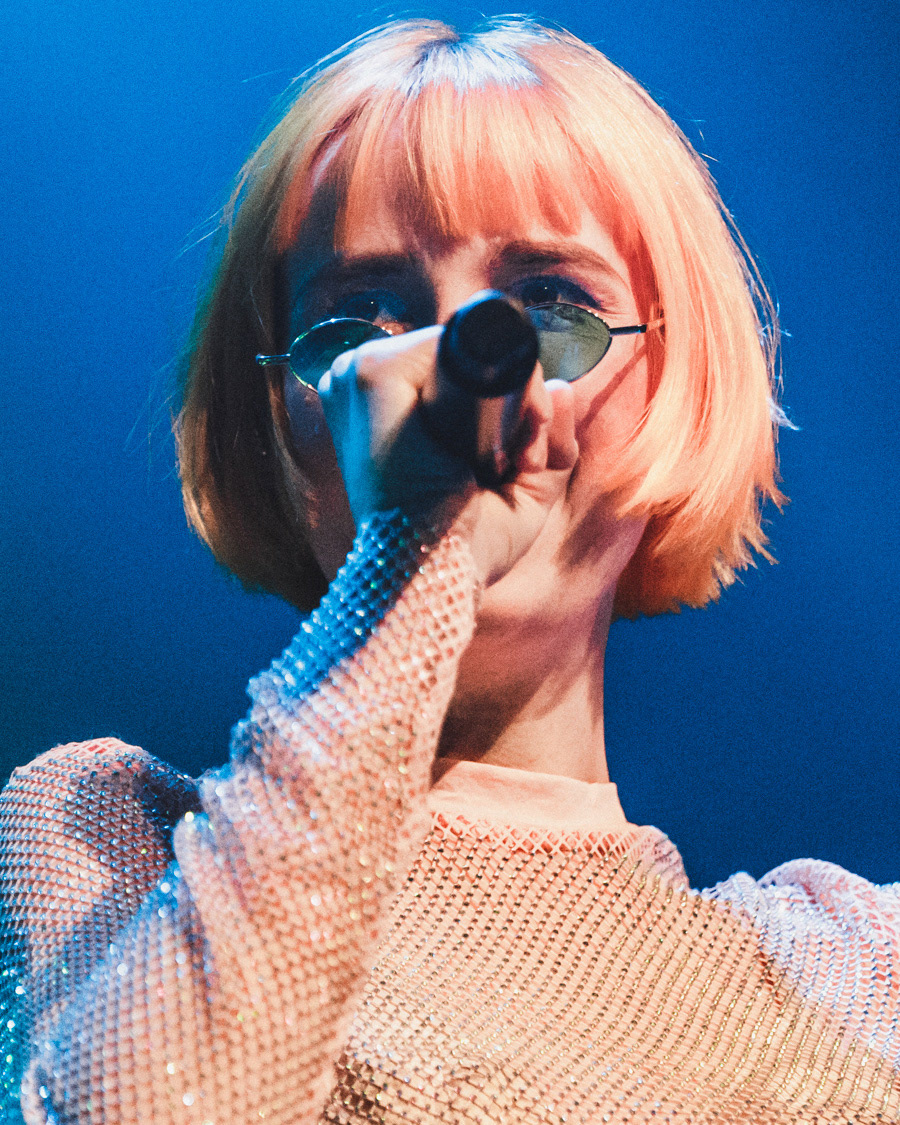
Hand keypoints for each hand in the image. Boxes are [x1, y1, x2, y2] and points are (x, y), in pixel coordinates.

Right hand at [317, 326, 578, 585]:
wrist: (432, 578)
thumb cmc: (467, 544)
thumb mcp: (522, 488)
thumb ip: (547, 438)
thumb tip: (561, 387)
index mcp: (381, 406)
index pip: (457, 367)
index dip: (506, 397)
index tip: (522, 455)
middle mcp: (358, 383)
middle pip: (465, 353)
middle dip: (516, 395)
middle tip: (521, 461)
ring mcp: (358, 373)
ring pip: (464, 347)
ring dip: (514, 392)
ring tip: (509, 459)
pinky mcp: (371, 375)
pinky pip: (453, 344)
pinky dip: (498, 381)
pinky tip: (500, 438)